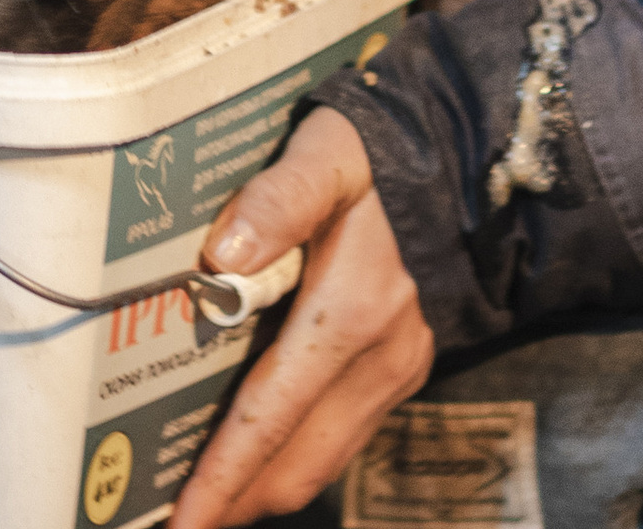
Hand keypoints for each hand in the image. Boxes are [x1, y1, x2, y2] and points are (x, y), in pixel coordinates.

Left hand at [170, 110, 432, 528]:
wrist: (469, 156)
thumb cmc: (384, 150)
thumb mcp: (328, 154)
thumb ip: (278, 199)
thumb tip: (222, 256)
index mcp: (353, 312)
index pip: (272, 416)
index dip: (222, 475)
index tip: (180, 519)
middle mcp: (381, 357)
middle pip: (297, 461)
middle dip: (235, 499)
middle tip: (173, 515)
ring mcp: (398, 368)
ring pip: (324, 459)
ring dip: (265, 486)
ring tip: (207, 498)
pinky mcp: (406, 366)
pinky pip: (346, 433)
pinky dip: (298, 455)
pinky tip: (260, 451)